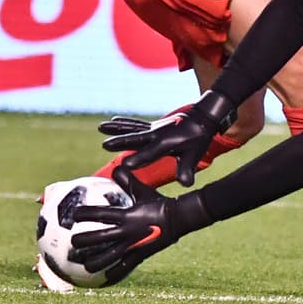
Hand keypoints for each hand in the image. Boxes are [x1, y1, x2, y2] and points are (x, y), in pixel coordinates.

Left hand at [68, 167, 183, 283]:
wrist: (179, 218)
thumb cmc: (159, 202)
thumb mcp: (143, 190)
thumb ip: (128, 180)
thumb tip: (116, 168)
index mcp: (126, 215)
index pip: (100, 214)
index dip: (85, 214)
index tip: (74, 214)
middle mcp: (127, 232)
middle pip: (99, 239)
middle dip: (83, 241)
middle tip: (73, 242)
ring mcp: (132, 245)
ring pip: (109, 257)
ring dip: (94, 262)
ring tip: (84, 265)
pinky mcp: (140, 255)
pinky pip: (124, 267)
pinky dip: (114, 273)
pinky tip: (105, 278)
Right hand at [99, 107, 218, 187]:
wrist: (202, 119)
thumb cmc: (198, 139)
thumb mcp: (194, 155)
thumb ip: (186, 169)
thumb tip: (186, 184)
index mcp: (166, 143)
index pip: (150, 153)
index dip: (138, 159)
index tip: (125, 165)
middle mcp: (157, 134)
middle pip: (136, 138)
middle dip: (121, 142)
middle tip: (105, 145)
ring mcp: (154, 129)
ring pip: (132, 129)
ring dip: (117, 129)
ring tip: (100, 127)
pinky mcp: (152, 127)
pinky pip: (135, 125)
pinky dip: (124, 123)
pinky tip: (112, 120)